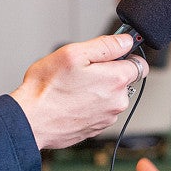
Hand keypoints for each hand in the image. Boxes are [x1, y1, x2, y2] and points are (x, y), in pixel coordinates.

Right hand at [9, 34, 145, 150]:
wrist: (31, 121)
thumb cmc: (47, 88)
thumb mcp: (74, 53)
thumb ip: (106, 45)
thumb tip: (126, 41)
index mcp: (117, 79)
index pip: (140, 64)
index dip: (125, 56)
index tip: (111, 56)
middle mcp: (118, 101)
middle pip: (124, 81)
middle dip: (108, 73)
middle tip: (82, 71)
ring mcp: (107, 118)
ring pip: (111, 96)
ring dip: (98, 90)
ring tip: (73, 88)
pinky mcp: (96, 128)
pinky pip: (99, 110)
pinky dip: (89, 105)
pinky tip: (71, 102)